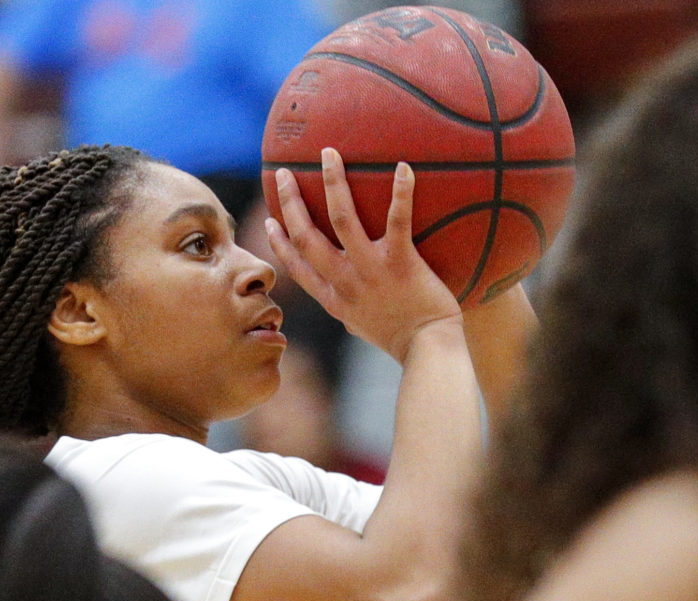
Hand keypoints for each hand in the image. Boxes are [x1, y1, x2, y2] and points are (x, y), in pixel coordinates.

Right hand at [265, 149, 460, 363]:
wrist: (428, 350)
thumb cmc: (403, 339)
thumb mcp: (363, 324)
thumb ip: (351, 303)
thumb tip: (350, 291)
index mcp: (333, 298)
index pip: (296, 266)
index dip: (279, 241)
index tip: (270, 220)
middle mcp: (344, 282)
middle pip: (307, 236)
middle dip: (291, 202)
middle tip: (283, 173)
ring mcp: (370, 271)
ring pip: (342, 219)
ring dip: (332, 182)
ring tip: (328, 153)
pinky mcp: (400, 263)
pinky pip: (397, 220)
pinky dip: (400, 192)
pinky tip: (402, 166)